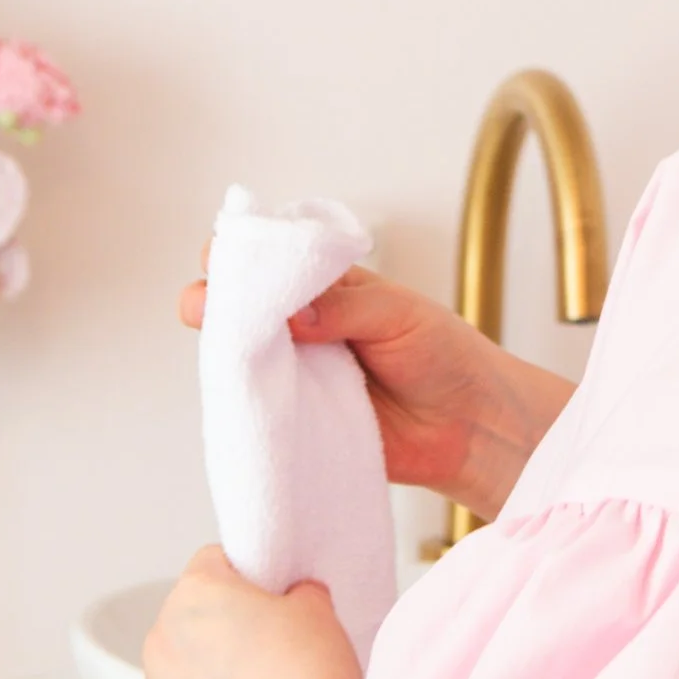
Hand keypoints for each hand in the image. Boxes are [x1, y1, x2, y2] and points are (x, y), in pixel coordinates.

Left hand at [142, 547, 361, 678]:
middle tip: (274, 655)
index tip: (273, 601)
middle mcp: (160, 646)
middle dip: (223, 634)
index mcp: (193, 597)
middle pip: (190, 625)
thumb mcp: (318, 608)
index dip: (249, 580)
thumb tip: (290, 603)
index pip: (214, 564)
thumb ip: (294, 594)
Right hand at [177, 263, 574, 523]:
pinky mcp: (297, 422)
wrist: (471, 425)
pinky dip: (241, 404)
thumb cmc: (445, 355)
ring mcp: (295, 376)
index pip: (273, 261)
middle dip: (212, 299)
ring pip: (239, 359)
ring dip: (221, 352)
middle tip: (208, 306)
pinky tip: (238, 398)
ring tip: (220, 348)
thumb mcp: (400, 313)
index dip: (242, 254)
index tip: (222, 256)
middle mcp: (302, 328)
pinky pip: (257, 412)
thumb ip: (346, 307)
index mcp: (327, 288)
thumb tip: (290, 314)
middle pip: (239, 307)